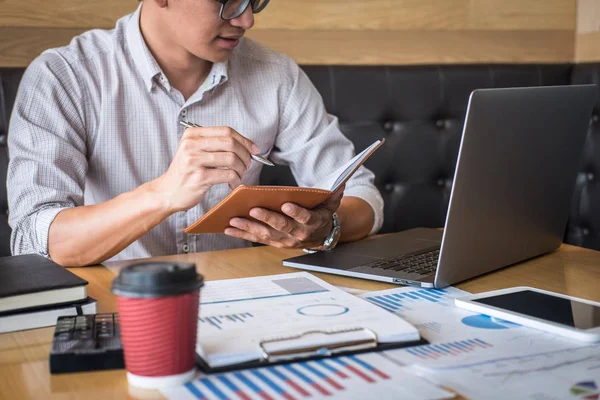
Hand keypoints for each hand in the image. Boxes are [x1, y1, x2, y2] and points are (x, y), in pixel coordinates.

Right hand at [152, 126, 259, 211]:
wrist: (167, 192)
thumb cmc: (186, 173)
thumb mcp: (194, 151)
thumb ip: (215, 144)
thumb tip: (247, 145)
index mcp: (192, 134)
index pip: (226, 131)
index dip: (244, 140)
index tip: (254, 149)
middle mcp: (191, 144)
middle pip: (230, 142)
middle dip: (245, 154)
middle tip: (247, 164)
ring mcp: (194, 161)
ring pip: (231, 158)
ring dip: (241, 169)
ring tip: (239, 175)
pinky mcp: (199, 177)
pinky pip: (228, 174)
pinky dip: (236, 180)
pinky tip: (233, 184)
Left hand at [224, 185, 344, 247]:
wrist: (321, 235)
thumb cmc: (322, 214)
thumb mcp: (332, 203)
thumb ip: (335, 193)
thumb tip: (340, 183)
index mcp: (312, 222)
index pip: (305, 218)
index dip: (296, 212)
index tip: (286, 205)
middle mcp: (298, 234)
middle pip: (281, 227)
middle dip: (266, 219)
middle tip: (253, 210)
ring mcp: (285, 240)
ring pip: (266, 235)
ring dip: (249, 228)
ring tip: (233, 221)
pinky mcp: (274, 242)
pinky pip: (257, 238)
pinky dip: (242, 234)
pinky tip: (229, 228)